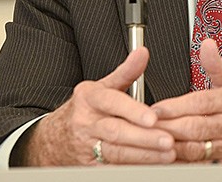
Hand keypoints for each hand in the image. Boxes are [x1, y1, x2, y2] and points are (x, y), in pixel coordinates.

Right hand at [14, 47, 175, 165]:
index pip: (111, 102)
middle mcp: (86, 123)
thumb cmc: (84, 111)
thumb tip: (143, 53)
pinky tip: (151, 166)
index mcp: (89, 99)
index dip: (133, 110)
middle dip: (144, 137)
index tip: (152, 117)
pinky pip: (113, 168)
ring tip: (166, 155)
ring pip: (116, 153)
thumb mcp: (101, 87)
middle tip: (167, 140)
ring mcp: (86, 146)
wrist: (53, 139)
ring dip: (143, 155)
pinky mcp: (89, 166)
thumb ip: (126, 71)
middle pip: (116, 131)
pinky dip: (133, 167)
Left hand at [151, 39, 221, 162]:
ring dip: (172, 146)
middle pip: (196, 127)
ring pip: (196, 148)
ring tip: (152, 141)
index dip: (176, 106)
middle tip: (146, 126)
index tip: (155, 109)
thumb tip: (206, 44)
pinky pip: (202, 165)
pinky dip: (185, 162)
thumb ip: (216, 66)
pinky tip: (169, 158)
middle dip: (168, 126)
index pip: (201, 102)